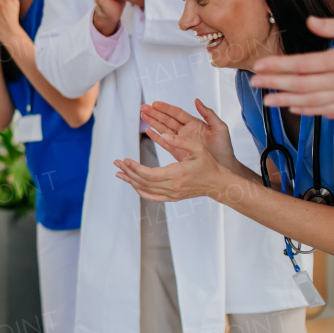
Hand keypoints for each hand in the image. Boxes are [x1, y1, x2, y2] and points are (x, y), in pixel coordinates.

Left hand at [113, 131, 230, 203]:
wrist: (217, 183)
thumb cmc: (209, 164)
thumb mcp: (198, 148)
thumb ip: (180, 141)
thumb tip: (165, 134)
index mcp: (177, 174)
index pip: (149, 174)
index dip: (134, 168)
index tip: (125, 159)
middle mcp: (172, 187)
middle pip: (143, 182)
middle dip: (127, 172)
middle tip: (116, 163)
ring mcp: (171, 194)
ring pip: (145, 190)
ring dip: (130, 181)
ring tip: (118, 173)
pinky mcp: (172, 198)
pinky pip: (152, 197)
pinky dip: (140, 191)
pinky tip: (132, 183)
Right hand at [140, 99, 238, 170]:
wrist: (223, 167)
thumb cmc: (224, 148)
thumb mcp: (220, 128)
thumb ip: (209, 114)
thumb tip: (197, 101)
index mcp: (195, 123)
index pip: (177, 113)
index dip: (166, 108)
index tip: (155, 104)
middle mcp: (186, 131)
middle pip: (167, 119)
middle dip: (155, 113)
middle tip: (143, 107)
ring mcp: (181, 141)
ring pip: (163, 129)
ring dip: (153, 122)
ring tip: (143, 115)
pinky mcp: (178, 151)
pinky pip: (164, 143)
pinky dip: (156, 137)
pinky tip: (148, 131)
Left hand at [250, 0, 333, 117]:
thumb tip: (312, 20)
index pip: (301, 65)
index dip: (277, 67)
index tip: (258, 67)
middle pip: (300, 85)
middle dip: (274, 85)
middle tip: (253, 85)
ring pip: (312, 102)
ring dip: (287, 101)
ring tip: (268, 101)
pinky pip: (329, 112)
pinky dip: (311, 111)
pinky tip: (297, 109)